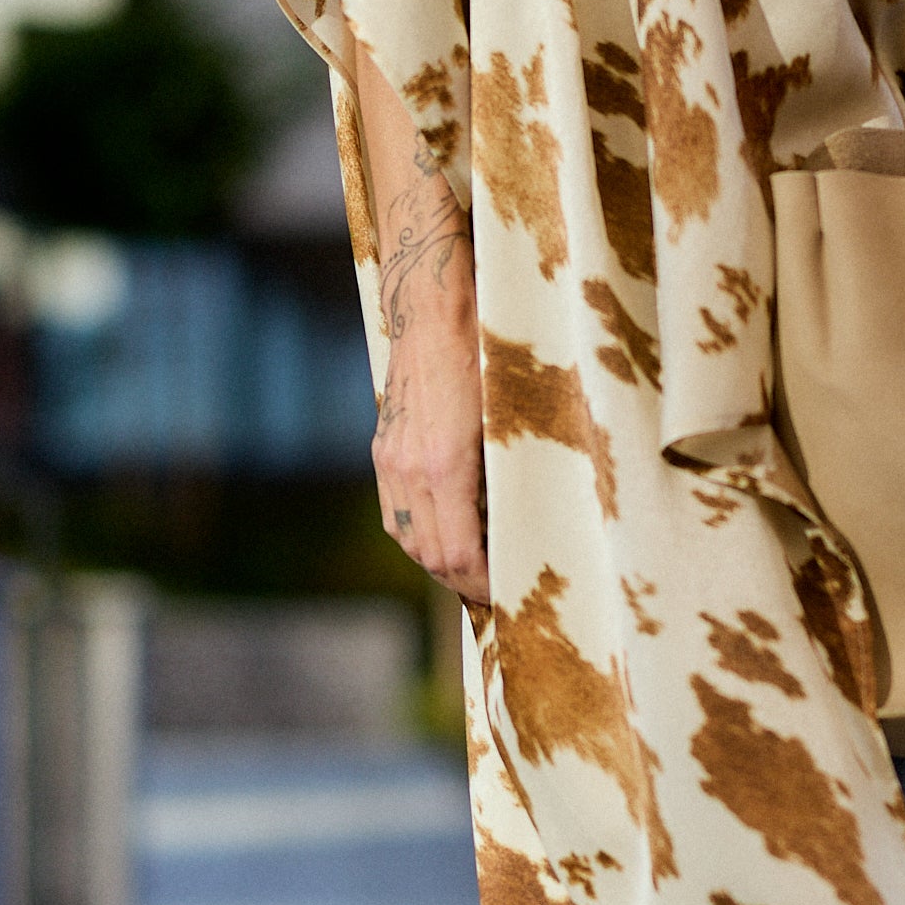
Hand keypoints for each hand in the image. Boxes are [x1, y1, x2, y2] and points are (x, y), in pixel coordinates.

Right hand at [373, 302, 490, 608]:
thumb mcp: (510, 418)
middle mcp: (409, 469)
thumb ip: (508, 476)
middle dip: (464, 583)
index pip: (460, 555)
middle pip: (431, 556)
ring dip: (439, 564)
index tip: (509, 593)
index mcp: (445, 465)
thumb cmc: (488, 354)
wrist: (433, 309)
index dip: (485, 583)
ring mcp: (390, 460)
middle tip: (498, 595)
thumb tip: (520, 524)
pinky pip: (395, 513)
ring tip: (473, 573)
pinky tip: (444, 537)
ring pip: (408, 539)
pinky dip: (419, 536)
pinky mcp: (383, 449)